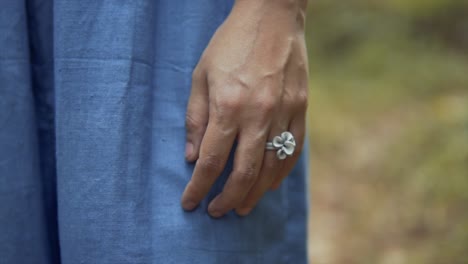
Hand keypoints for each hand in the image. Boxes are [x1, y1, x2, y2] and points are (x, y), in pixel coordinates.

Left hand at [181, 0, 307, 217]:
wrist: (272, 17)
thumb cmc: (230, 44)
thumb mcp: (201, 75)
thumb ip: (196, 119)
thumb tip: (192, 157)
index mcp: (229, 105)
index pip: (211, 160)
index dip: (198, 187)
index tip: (190, 203)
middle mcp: (259, 114)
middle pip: (244, 172)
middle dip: (227, 199)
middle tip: (217, 212)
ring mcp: (285, 113)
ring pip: (272, 167)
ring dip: (256, 193)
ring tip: (242, 207)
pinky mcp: (301, 109)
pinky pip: (293, 151)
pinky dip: (280, 173)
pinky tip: (269, 185)